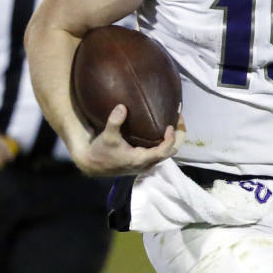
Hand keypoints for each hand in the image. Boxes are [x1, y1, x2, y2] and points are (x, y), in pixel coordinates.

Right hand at [70, 105, 184, 176]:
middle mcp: (147, 163)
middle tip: (180, 118)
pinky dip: (166, 140)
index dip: (171, 138)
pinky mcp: (143, 160)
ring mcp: (146, 163)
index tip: (170, 125)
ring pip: (167, 152)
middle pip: (171, 151)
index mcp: (141, 159)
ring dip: (173, 138)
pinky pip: (160, 150)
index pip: (164, 151)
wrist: (93, 165)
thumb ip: (114, 122)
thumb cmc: (101, 152)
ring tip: (174, 121)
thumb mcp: (107, 136)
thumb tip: (122, 106)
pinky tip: (162, 127)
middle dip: (179, 135)